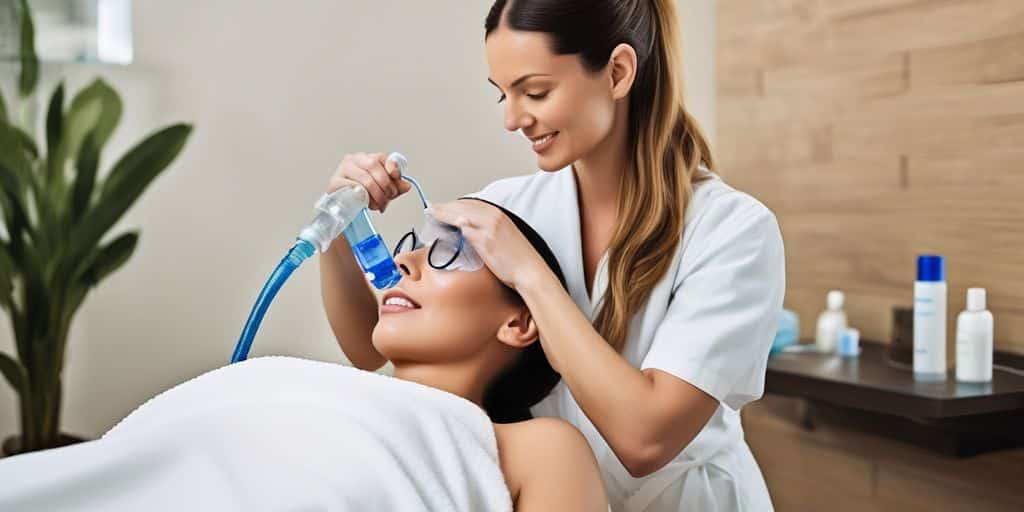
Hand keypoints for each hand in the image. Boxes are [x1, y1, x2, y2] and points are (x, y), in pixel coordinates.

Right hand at [327, 152, 412, 212]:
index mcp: (366, 158)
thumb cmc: (362, 196)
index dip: (391, 167)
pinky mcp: (335, 182)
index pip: (381, 157)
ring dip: (376, 194)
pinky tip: (366, 203)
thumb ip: (395, 187)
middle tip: (389, 197)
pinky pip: (353, 188)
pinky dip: (363, 197)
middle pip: (373, 166)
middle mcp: (354, 160)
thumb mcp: (383, 191)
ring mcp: (342, 170)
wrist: (343, 209)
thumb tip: (407, 186)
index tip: (396, 177)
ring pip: (365, 179)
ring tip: (379, 204)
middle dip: (385, 184)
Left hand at [426, 199, 549, 290]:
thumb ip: (488, 230)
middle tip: (431, 207)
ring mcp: (489, 227)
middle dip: (445, 206)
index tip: (442, 206)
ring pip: (460, 214)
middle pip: (463, 206)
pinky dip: (450, 227)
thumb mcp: (504, 237)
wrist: (529, 271)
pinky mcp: (485, 240)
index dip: (454, 204)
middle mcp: (494, 216)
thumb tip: (469, 231)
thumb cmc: (518, 259)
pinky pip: (463, 230)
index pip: (471, 203)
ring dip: (443, 213)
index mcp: (500, 214)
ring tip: (431, 213)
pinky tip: (440, 227)